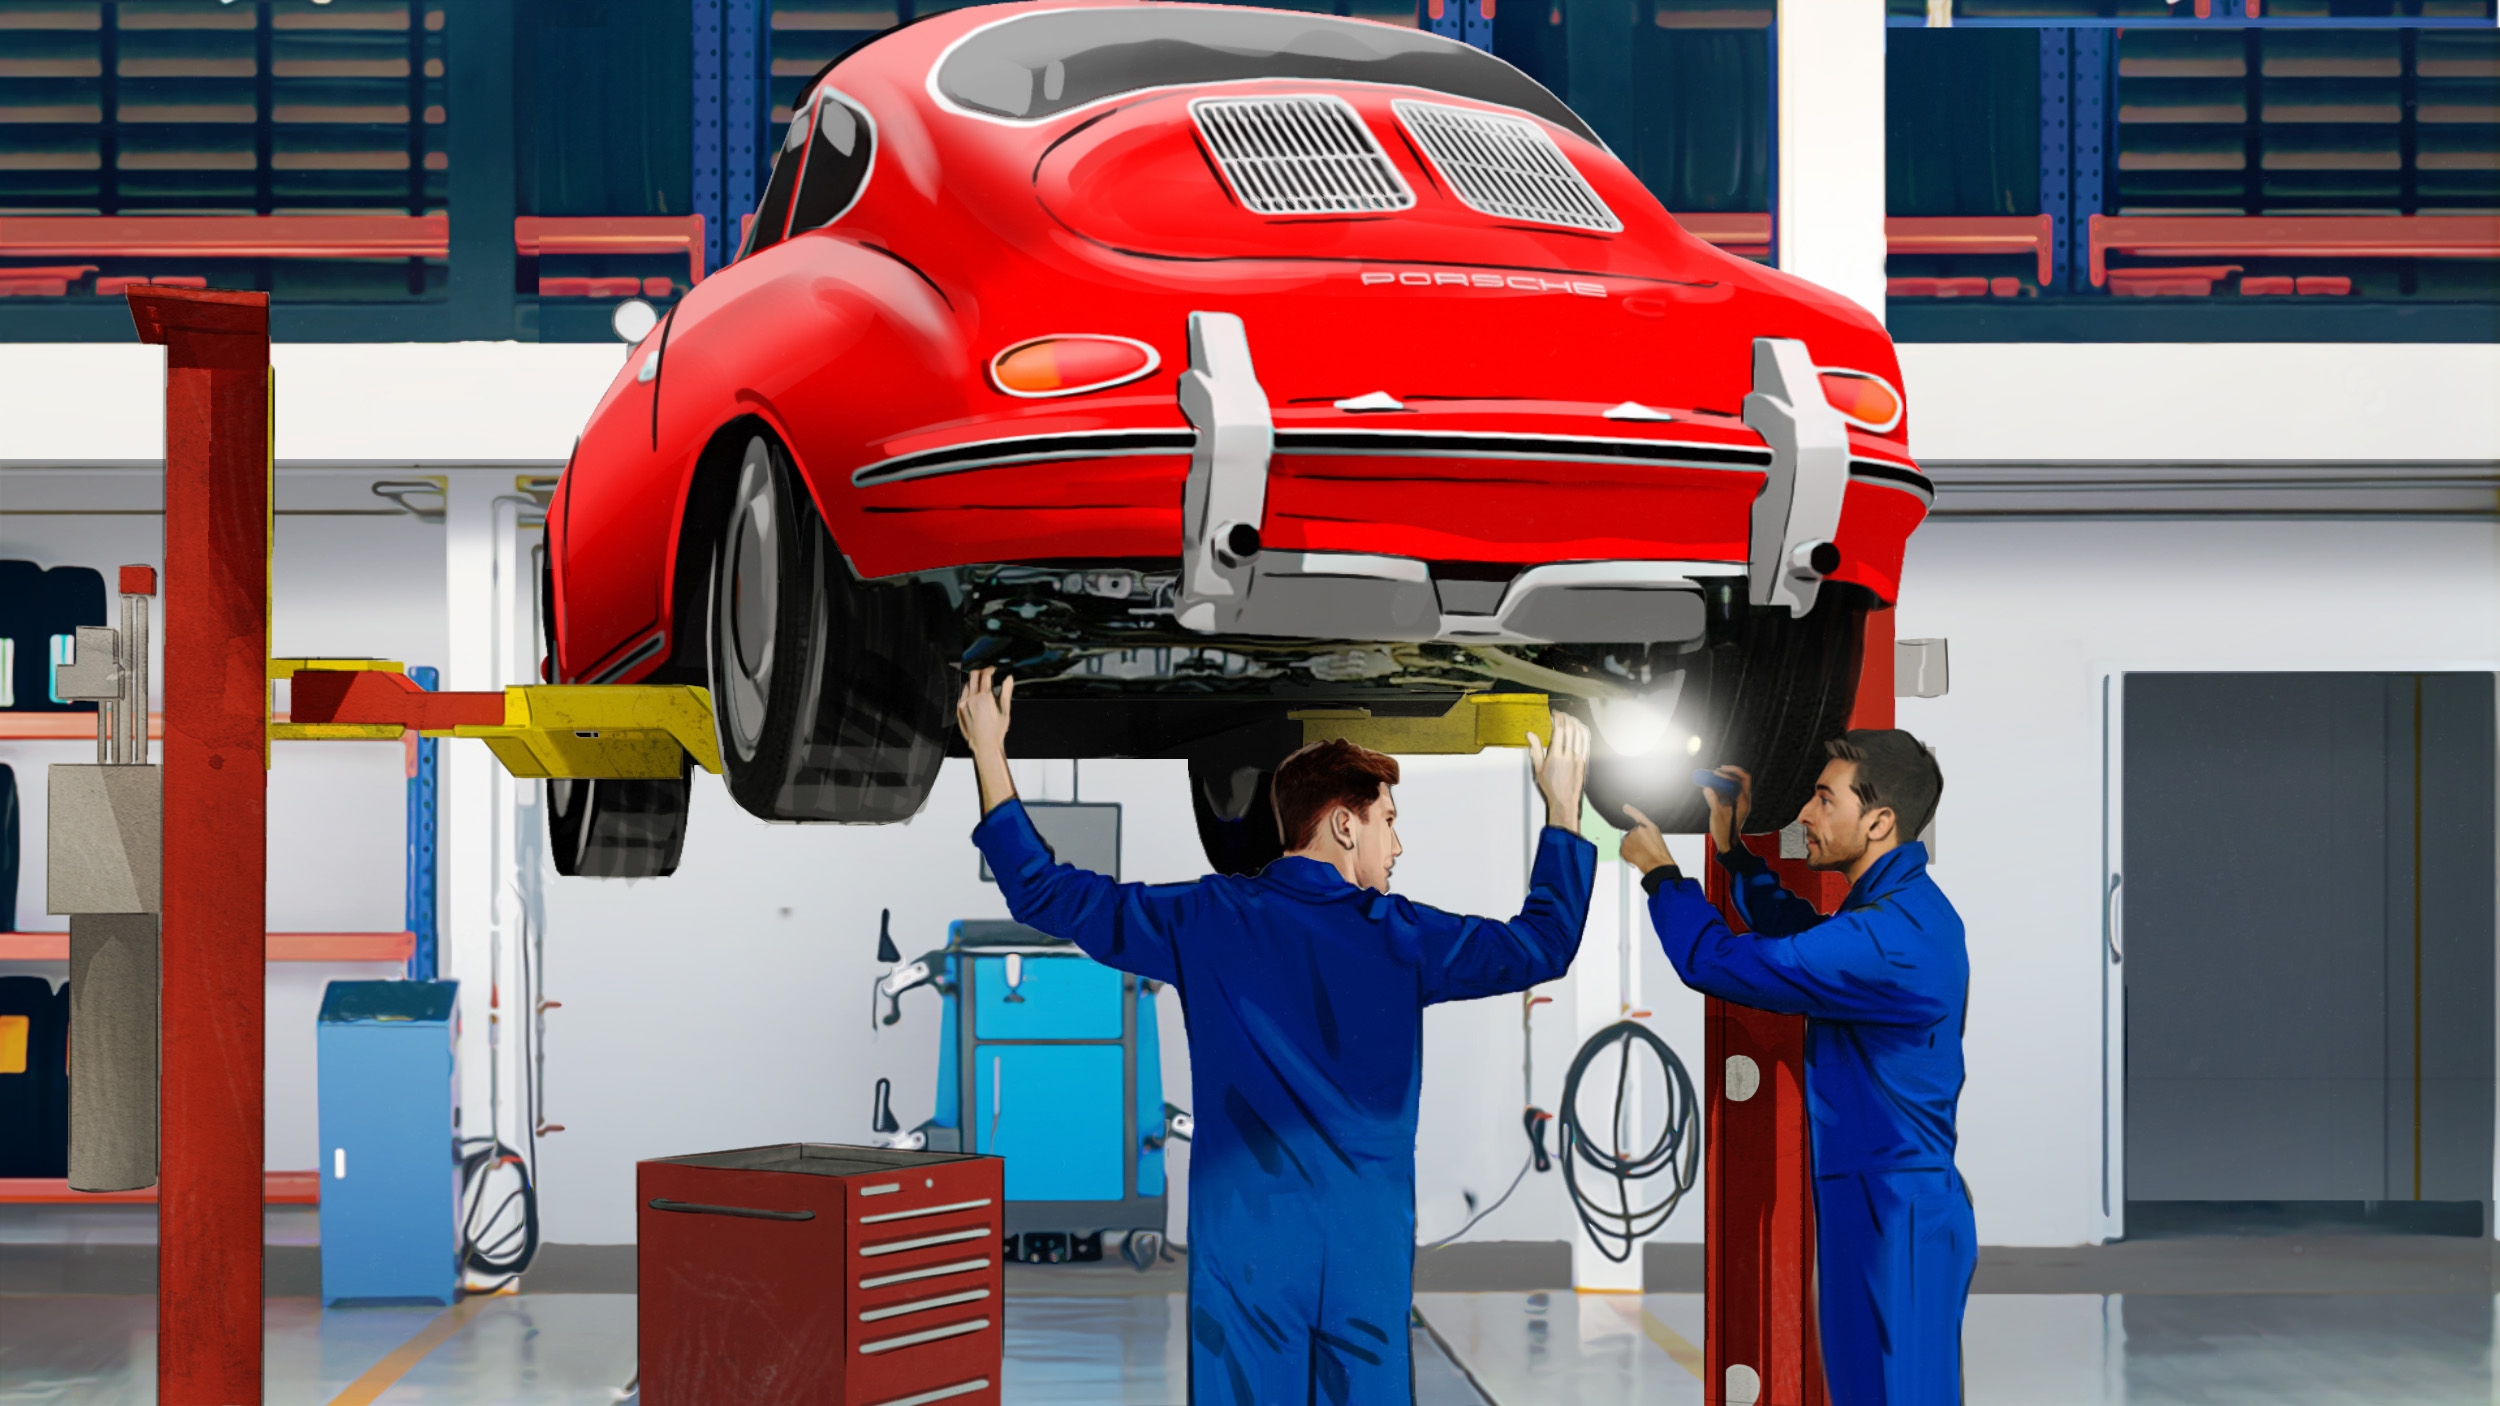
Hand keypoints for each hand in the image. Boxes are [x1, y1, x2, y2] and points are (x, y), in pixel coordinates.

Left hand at [956, 668, 1016, 812]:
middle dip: (980, 671)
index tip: (993, 669)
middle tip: (986, 673)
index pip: (985, 675)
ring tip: (981, 685)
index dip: (990, 669)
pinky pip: (962, 694)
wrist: (984, 745)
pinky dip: (968, 691)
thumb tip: (1009, 678)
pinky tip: (974, 696)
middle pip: (974, 675)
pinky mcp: (959, 709)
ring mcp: (964, 703)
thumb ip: (1006, 692)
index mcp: (985, 697)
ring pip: (967, 684)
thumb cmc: (997, 730)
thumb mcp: (1005, 710)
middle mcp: (972, 698)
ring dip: (974, 681)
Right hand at [1524, 711, 1589, 835]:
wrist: (1564, 801)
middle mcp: (1569, 756)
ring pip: (1580, 734)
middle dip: (1566, 718)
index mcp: (1556, 757)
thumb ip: (1535, 749)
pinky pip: (1587, 742)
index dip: (1558, 718)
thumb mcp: (1538, 769)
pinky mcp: (1584, 761)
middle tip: (1561, 714)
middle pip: (1571, 729)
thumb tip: (1530, 734)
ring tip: (1570, 718)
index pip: (1559, 731)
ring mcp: (1579, 758)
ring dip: (1576, 722)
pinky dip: (1584, 732)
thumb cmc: (1550, 787)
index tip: (1554, 714)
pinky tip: (1580, 727)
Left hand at [1619, 805, 1674, 875]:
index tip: (1625, 807)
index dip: (1631, 811)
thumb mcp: (1657, 836)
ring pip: (1628, 843)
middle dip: (1637, 841)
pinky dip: (1628, 854)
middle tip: (1646, 848)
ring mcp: (1628, 839)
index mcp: (1647, 826)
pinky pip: (1624, 850)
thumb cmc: (1659, 852)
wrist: (1657, 864)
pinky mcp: (1623, 848)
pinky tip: (1637, 857)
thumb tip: (1635, 828)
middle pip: (1633, 834)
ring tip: (1643, 853)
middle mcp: (1636, 830)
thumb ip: (1646, 830)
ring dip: (1633, 848)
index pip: (1637, 815)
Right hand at [1704, 765, 1751, 853]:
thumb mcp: (1717, 816)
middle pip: (1742, 779)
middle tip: (1718, 770)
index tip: (1717, 772)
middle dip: (1731, 772)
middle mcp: (1744, 800)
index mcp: (1743, 802)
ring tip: (1714, 776)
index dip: (1730, 773)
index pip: (1742, 780)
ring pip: (1737, 784)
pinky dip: (1724, 786)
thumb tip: (1707, 788)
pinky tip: (1714, 786)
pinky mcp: (1734, 804)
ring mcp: (1740, 802)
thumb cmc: (1724, 832)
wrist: (1727, 842)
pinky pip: (1731, 791)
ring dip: (1727, 778)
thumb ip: (1713, 801)